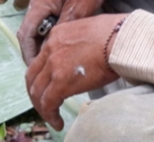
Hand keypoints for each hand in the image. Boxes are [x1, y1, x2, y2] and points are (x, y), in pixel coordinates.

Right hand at [18, 0, 121, 61]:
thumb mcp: (79, 11)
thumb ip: (61, 32)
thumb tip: (48, 53)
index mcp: (39, 0)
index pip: (25, 34)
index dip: (29, 55)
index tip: (36, 71)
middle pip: (28, 29)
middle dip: (34, 50)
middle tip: (46, 68)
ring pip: (37, 24)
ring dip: (43, 41)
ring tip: (54, 58)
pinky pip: (45, 16)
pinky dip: (49, 30)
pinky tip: (61, 40)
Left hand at [25, 13, 125, 130]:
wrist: (121, 39)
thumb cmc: (116, 35)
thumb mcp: (89, 31)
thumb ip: (79, 43)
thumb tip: (84, 56)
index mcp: (57, 34)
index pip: (41, 58)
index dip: (42, 75)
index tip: (49, 86)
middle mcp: (50, 47)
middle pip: (32, 75)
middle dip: (36, 92)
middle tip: (44, 104)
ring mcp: (53, 64)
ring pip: (36, 90)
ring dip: (41, 106)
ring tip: (51, 116)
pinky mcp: (60, 81)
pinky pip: (48, 102)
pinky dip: (49, 115)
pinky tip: (58, 122)